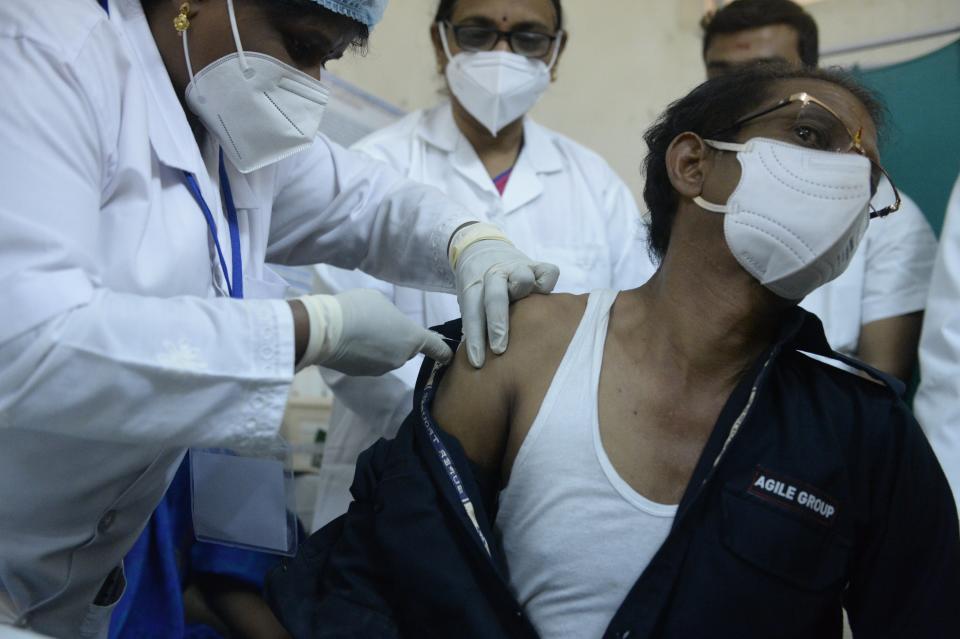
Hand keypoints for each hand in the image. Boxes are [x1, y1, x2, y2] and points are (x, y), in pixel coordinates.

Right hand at [293, 289, 451, 375]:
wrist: (326, 331)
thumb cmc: (358, 308)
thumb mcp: (381, 302)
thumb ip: (393, 317)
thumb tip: (388, 328)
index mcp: (412, 338)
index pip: (435, 347)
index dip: (443, 351)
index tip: (449, 356)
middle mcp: (401, 357)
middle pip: (405, 349)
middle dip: (397, 339)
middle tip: (378, 323)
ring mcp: (382, 369)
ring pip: (386, 356)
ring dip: (379, 346)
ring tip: (359, 330)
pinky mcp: (363, 374)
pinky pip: (369, 362)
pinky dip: (364, 354)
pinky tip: (350, 341)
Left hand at [455, 239, 558, 367]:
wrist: (483, 249)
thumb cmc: (478, 287)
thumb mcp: (468, 298)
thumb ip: (473, 322)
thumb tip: (477, 361)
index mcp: (474, 284)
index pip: (472, 311)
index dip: (474, 337)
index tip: (477, 362)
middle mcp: (495, 274)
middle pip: (495, 296)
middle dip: (497, 324)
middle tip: (499, 349)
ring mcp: (517, 267)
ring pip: (522, 277)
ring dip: (522, 293)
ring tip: (526, 312)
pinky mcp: (537, 265)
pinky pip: (548, 273)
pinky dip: (547, 284)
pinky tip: (544, 296)